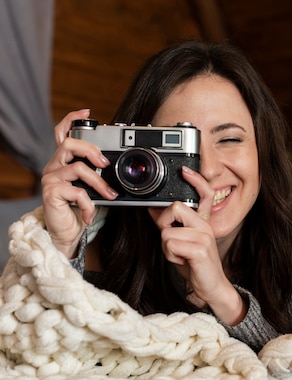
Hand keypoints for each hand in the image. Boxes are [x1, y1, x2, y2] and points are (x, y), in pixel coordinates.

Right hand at [41, 109, 118, 257]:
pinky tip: (90, 213)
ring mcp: (51, 179)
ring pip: (78, 168)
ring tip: (109, 196)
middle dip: (92, 150)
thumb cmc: (80, 209)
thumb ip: (99, 175)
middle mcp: (55, 166)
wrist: (68, 234)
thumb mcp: (93, 189)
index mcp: (65, 161)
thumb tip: (119, 168)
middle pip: (70, 144)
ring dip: (99, 183)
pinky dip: (89, 205)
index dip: (72, 120)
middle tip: (106, 164)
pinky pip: (77, 192)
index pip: (63, 134)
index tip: (87, 113)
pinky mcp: (51, 193)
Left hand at [148, 167, 245, 325]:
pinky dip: (171, 255)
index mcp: (203, 221)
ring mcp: (204, 236)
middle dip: (164, 224)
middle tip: (172, 240)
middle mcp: (205, 225)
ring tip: (179, 255)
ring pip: (167, 231)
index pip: (203, 194)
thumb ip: (170, 225)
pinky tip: (183, 261)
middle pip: (175, 207)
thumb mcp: (181, 242)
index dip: (195, 181)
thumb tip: (152, 210)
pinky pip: (171, 244)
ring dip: (166, 247)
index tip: (184, 171)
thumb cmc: (196, 265)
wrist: (211, 287)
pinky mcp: (200, 249)